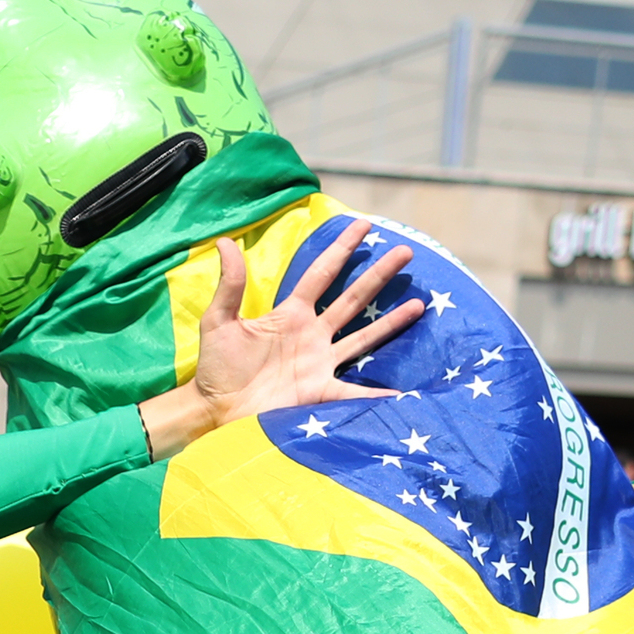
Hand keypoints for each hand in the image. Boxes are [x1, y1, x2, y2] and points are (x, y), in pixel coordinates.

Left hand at [181, 218, 423, 435]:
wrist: (214, 408)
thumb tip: (226, 241)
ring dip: (391, 322)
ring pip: (363, 337)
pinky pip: (353, 392)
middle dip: (378, 275)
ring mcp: (319, 362)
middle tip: (405, 252)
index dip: (341, 249)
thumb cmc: (216, 365)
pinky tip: (400, 394)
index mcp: (291, 313)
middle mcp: (312, 334)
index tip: (364, 225)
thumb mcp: (220, 320)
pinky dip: (375, 395)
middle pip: (352, 298)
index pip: (321, 273)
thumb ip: (230, 284)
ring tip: (419, 303)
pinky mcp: (319, 391)